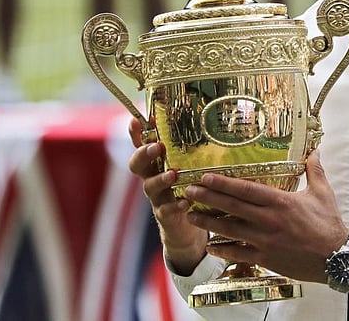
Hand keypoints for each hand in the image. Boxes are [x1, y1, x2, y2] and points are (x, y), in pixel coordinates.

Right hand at [127, 117, 207, 275]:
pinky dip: (174, 205)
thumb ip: (194, 149)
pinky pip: (165, 210)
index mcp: (156, 162)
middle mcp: (152, 177)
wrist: (187, 227)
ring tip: (172, 175)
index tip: (134, 121)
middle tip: (156, 147)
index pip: (141, 144)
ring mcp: (156, 197)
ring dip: (160, 179)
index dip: (135, 133)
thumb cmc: (190, 187)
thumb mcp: (190, 166)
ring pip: (150, 186)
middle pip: (137, 164)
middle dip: (144, 154)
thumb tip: (213, 122)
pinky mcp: (165, 215)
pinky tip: (185, 202)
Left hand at [184, 150, 348, 283]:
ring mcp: (265, 241)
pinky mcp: (266, 259)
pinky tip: (210, 246)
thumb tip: (315, 150)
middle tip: (188, 191)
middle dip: (207, 198)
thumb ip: (314, 170)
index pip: (246, 189)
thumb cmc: (328, 225)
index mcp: (280, 201)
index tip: (206, 177)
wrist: (336, 258)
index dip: (223, 183)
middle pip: (232, 207)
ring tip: (190, 216)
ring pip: (230, 230)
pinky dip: (223, 250)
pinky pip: (239, 254)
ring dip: (208, 222)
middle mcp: (268, 220)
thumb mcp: (322, 193)